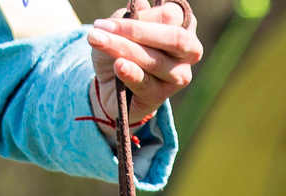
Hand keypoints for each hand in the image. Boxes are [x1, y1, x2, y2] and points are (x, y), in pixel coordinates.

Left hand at [87, 3, 200, 128]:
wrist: (111, 83)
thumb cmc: (124, 47)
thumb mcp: (125, 25)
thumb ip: (134, 15)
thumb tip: (139, 3)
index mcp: (184, 26)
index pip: (173, 16)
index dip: (145, 14)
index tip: (117, 16)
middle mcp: (189, 52)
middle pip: (174, 38)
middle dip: (138, 31)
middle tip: (105, 26)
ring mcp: (178, 76)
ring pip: (155, 61)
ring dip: (123, 48)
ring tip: (96, 39)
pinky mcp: (160, 96)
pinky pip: (146, 83)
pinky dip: (131, 73)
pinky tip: (119, 65)